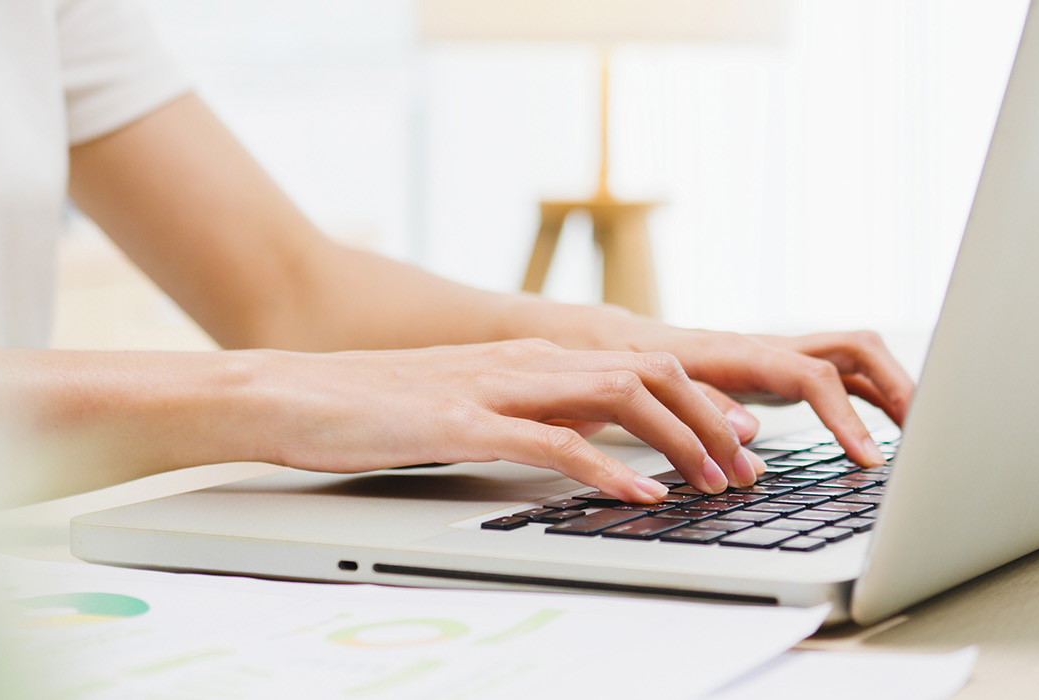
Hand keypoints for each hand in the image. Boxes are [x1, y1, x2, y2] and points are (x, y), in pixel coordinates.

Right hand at [242, 339, 759, 501]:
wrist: (289, 393)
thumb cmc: (377, 409)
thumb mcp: (475, 407)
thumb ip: (533, 416)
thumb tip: (590, 446)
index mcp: (535, 359)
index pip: (645, 368)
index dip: (704, 403)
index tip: (745, 440)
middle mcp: (529, 363)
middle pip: (652, 374)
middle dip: (712, 421)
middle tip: (748, 469)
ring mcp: (498, 389)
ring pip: (621, 395)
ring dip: (679, 441)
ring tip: (710, 483)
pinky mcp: (464, 422)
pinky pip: (555, 441)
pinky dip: (608, 469)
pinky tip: (637, 496)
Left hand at [620, 328, 915, 467]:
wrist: (630, 344)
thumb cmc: (642, 366)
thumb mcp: (661, 389)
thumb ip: (705, 407)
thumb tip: (747, 434)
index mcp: (747, 353)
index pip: (815, 377)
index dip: (847, 417)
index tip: (869, 459)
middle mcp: (776, 348)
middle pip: (857, 350)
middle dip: (897, 386)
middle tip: (923, 434)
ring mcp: (787, 356)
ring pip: (860, 358)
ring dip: (896, 389)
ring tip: (923, 433)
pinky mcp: (789, 370)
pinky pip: (846, 377)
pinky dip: (875, 398)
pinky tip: (890, 429)